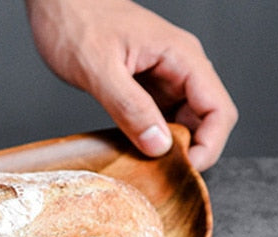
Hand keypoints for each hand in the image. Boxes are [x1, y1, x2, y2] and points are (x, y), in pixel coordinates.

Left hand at [25, 0, 237, 170]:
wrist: (59, 2)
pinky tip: (135, 154)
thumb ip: (131, 108)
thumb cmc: (77, 22)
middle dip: (192, 152)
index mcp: (181, 57)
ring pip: (184, 123)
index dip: (209, 146)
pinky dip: (153, 141)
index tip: (185, 173)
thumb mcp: (99, 69)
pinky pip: (160, 120)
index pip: (219, 110)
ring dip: (171, 149)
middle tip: (161, 177)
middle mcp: (179, 68)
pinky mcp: (144, 88)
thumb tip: (159, 145)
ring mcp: (163, 78)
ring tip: (147, 169)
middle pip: (207, 120)